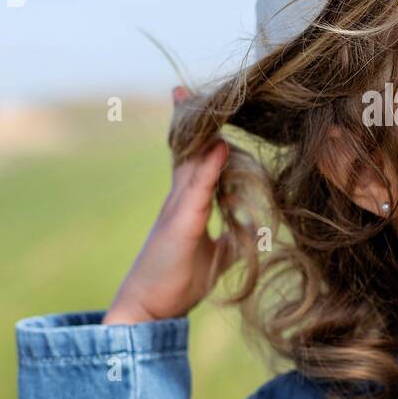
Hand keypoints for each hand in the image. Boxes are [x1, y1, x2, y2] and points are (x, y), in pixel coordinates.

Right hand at [102, 87, 234, 324]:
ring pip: (191, 163)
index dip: (196, 138)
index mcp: (186, 206)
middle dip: (186, 122)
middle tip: (184, 89)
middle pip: (185, 152)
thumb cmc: (175, 283)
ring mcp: (178, 210)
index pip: (191, 163)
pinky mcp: (181, 225)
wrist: (148, 309)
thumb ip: (229, 239)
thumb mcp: (213, 257)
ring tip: (208, 103)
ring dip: (201, 134)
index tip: (191, 107)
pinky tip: (220, 147)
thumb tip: (249, 230)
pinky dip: (209, 167)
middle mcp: (179, 201)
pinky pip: (198, 190)